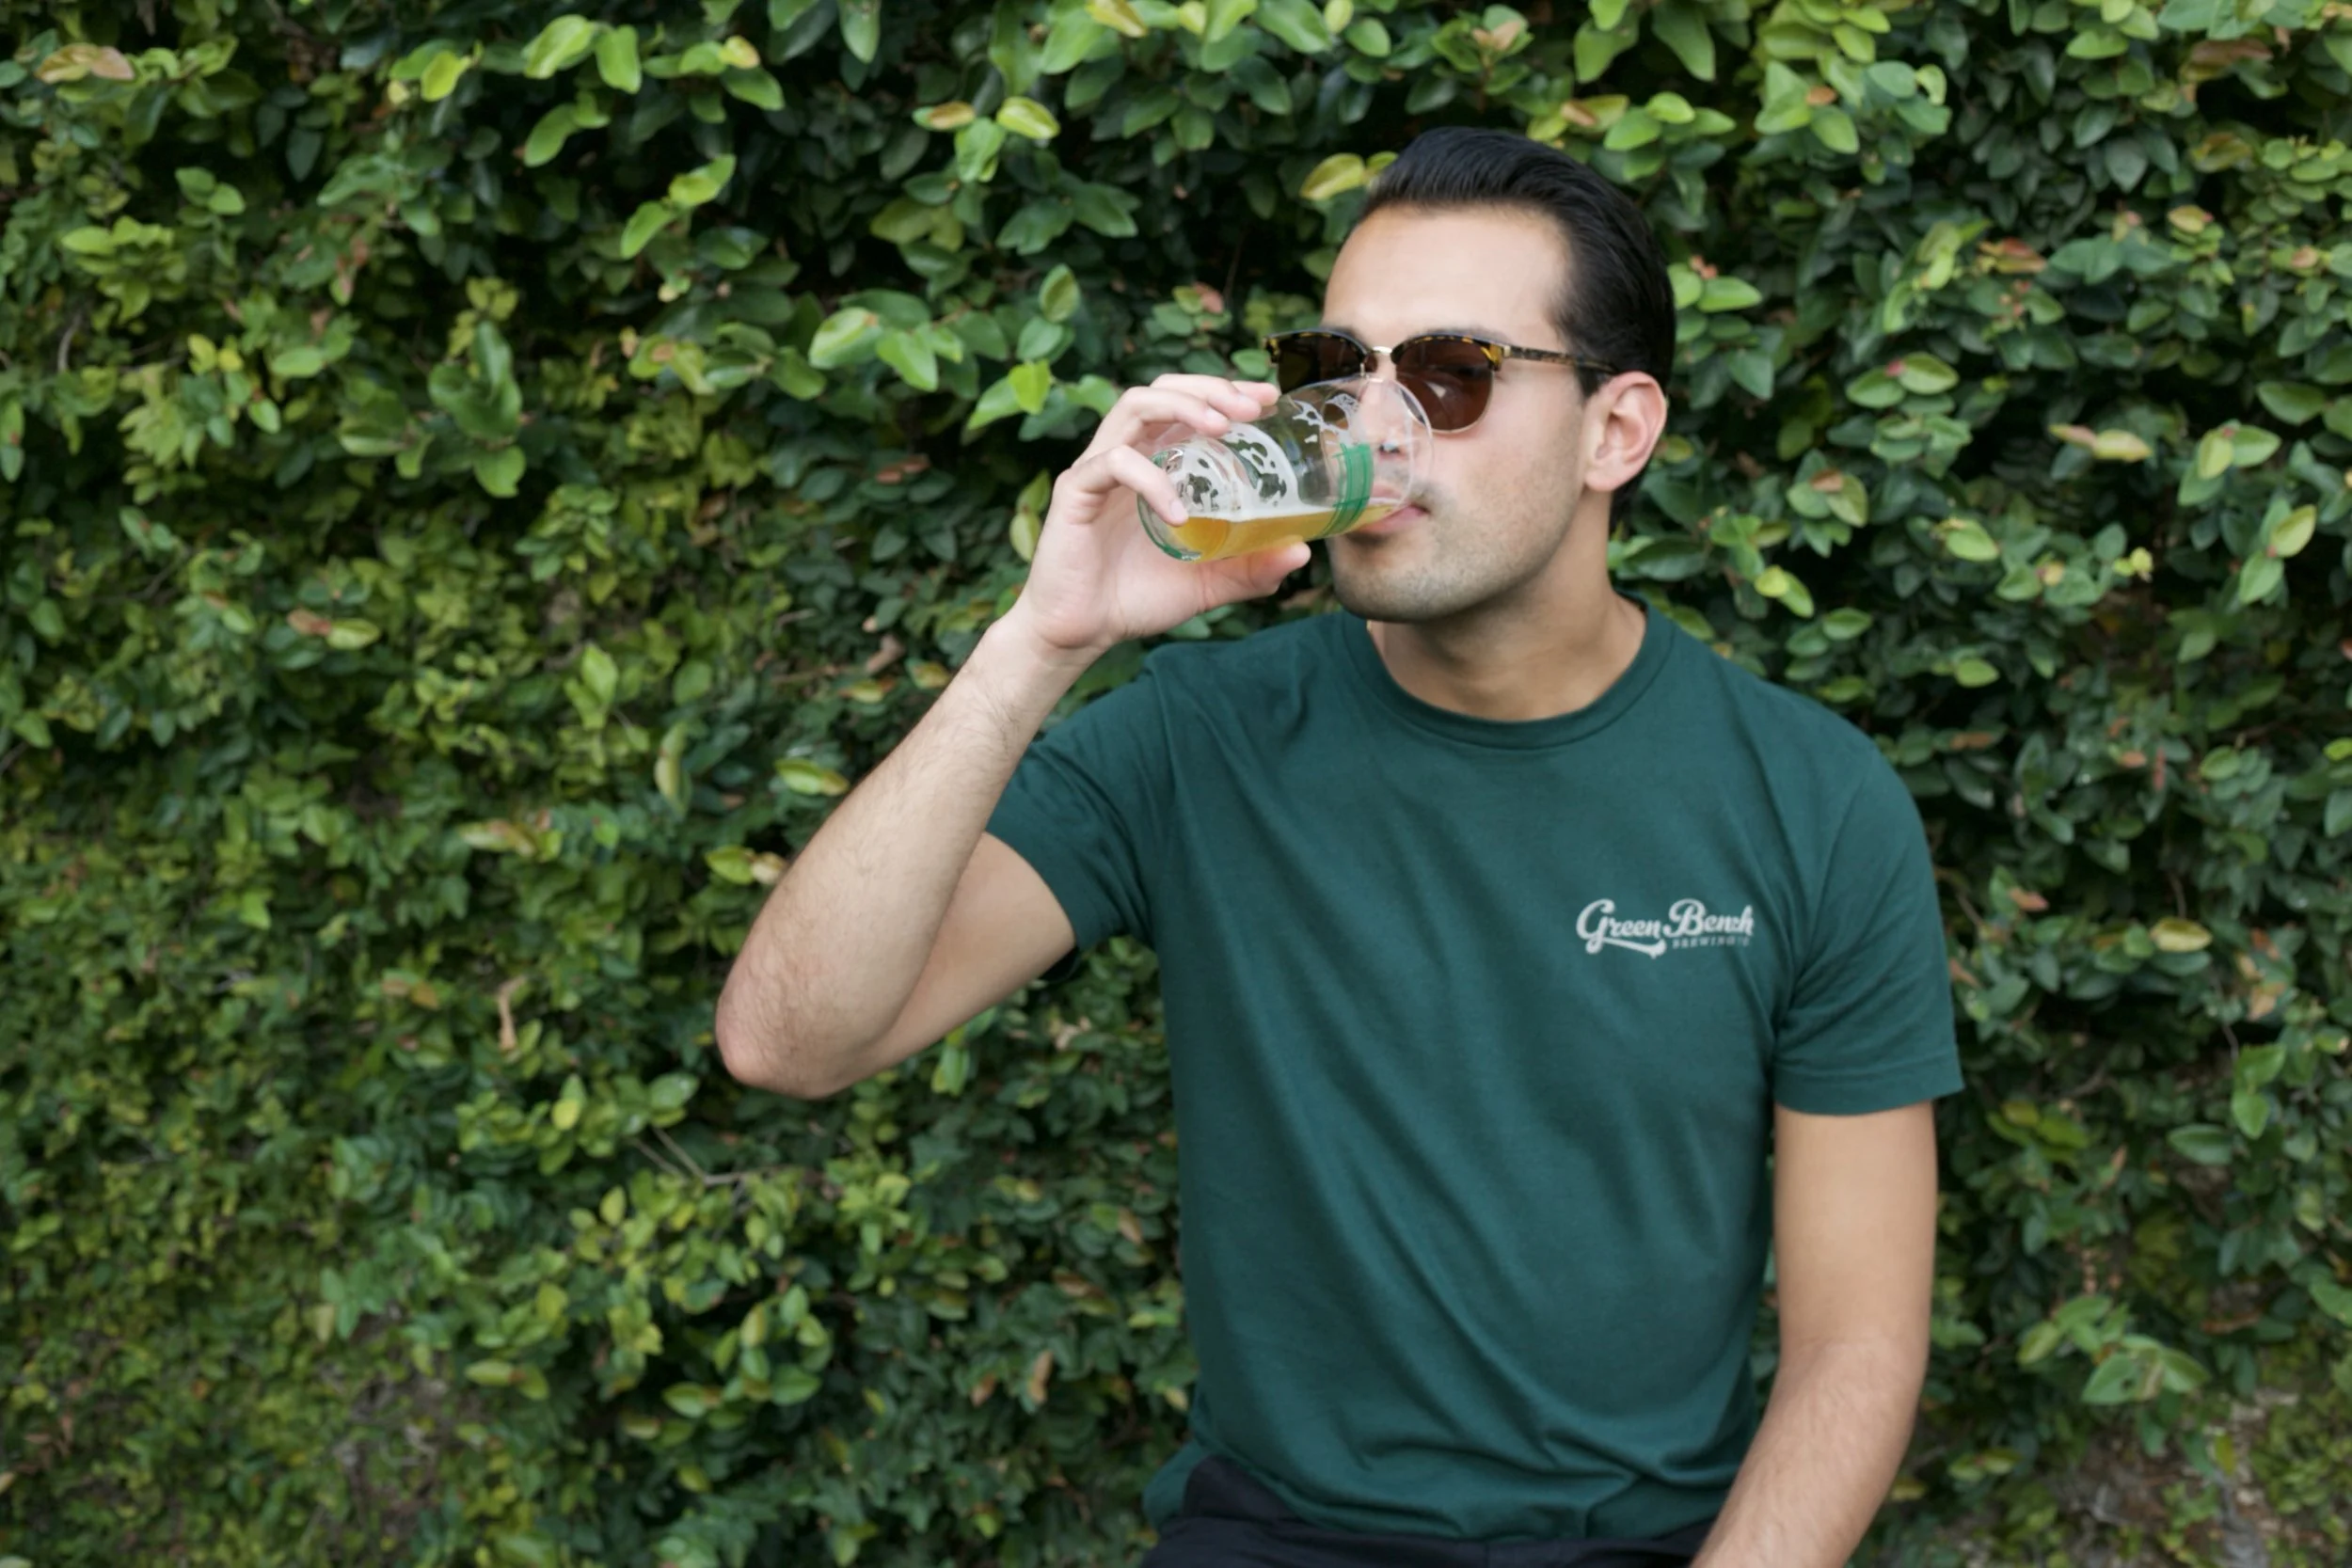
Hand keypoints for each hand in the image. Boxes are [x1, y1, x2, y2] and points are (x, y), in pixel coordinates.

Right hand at [1000, 374, 1308, 662]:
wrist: (1081, 632)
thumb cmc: (1137, 598)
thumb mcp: (1208, 583)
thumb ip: (1251, 568)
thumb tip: (1302, 552)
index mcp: (1156, 463)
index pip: (1189, 403)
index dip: (1227, 390)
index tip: (1267, 397)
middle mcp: (1127, 454)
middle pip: (1163, 388)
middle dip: (1210, 388)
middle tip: (1250, 408)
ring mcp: (1098, 468)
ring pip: (1135, 405)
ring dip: (1181, 406)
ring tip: (1220, 428)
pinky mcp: (1074, 491)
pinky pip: (1113, 464)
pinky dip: (1152, 480)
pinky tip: (1180, 513)